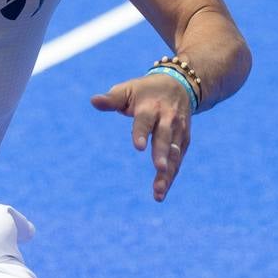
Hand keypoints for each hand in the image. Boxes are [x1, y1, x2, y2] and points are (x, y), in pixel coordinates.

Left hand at [91, 74, 190, 201]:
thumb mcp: (128, 89)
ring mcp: (178, 131)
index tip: (138, 147)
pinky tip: (160, 193)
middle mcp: (168, 119)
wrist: (178, 85)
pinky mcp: (184, 141)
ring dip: (168, 173)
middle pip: (165, 137)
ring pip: (174, 154)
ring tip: (159, 192)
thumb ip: (111, 99)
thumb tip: (93, 101)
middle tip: (158, 168)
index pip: (145, 121)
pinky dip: (171, 176)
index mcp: (151, 107)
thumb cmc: (145, 91)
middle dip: (162, 153)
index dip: (141, 133)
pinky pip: (177, 161)